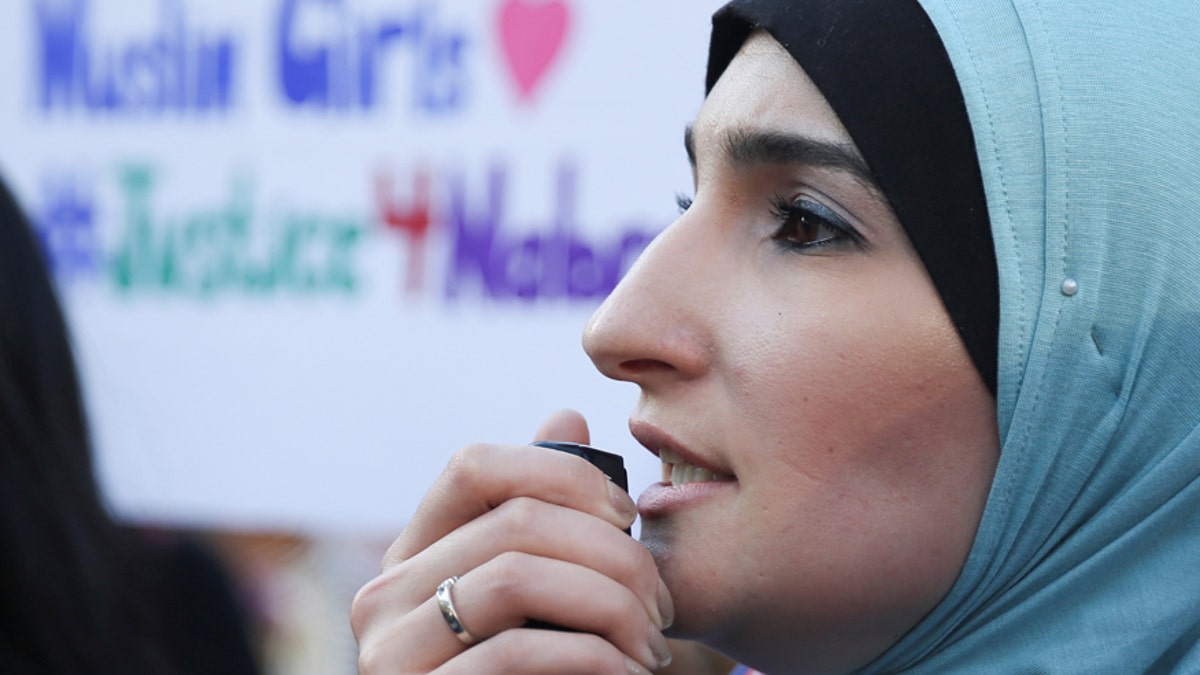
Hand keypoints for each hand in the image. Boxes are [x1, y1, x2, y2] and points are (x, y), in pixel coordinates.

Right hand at [351, 410, 673, 673]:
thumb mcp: (553, 595)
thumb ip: (551, 514)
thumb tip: (567, 412)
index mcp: (418, 556)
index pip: (473, 464)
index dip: (563, 473)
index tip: (627, 514)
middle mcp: (386, 596)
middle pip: (511, 519)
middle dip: (613, 552)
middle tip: (663, 602)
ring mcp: (391, 655)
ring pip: (516, 574)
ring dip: (611, 603)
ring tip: (653, 644)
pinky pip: (516, 650)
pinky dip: (594, 656)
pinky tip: (631, 673)